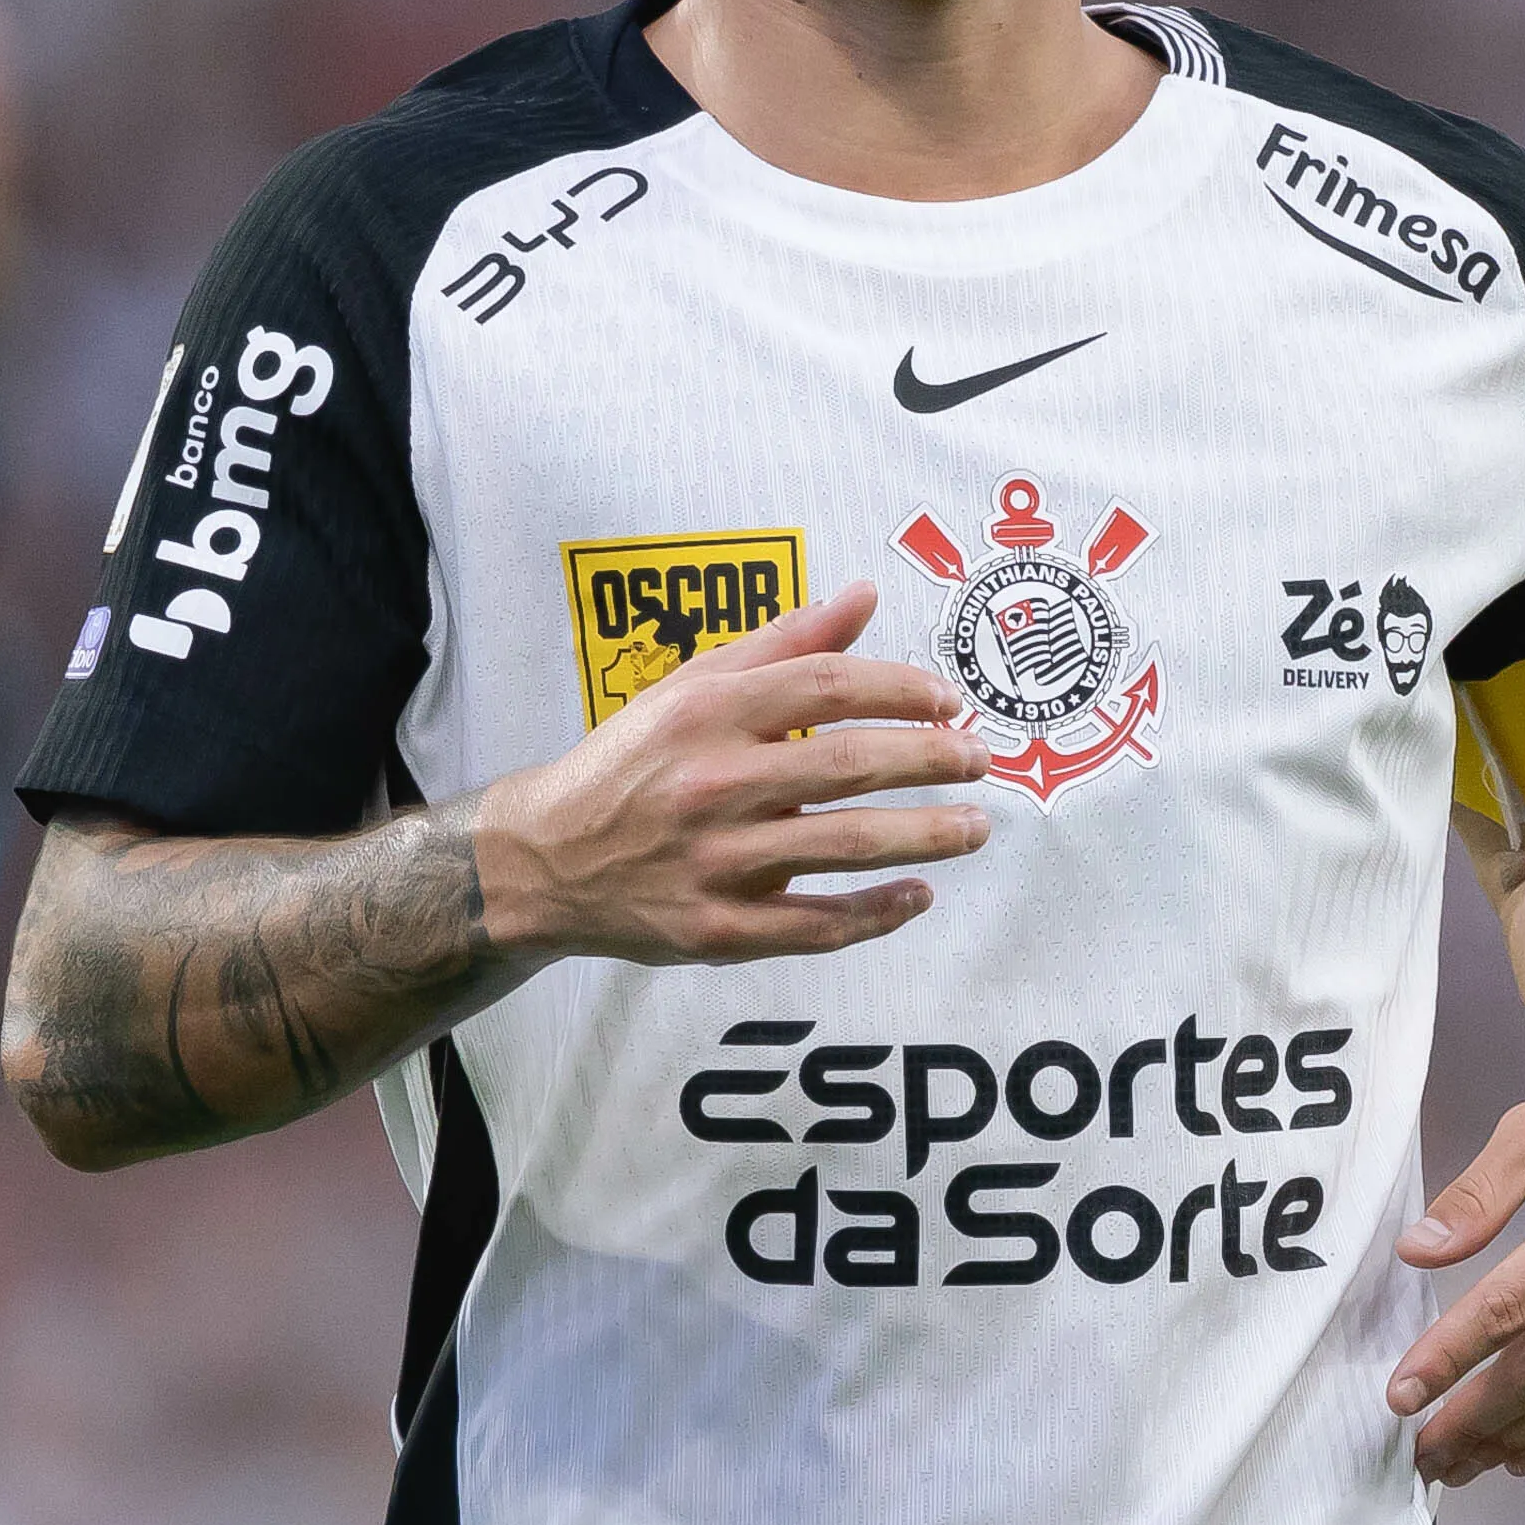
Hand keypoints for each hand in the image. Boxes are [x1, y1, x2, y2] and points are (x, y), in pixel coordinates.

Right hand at [472, 581, 987, 964]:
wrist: (544, 859)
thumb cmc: (632, 763)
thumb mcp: (692, 687)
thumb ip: (783, 642)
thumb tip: (863, 594)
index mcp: (708, 712)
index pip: (828, 687)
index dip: (902, 690)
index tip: (950, 701)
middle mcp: (713, 783)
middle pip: (849, 765)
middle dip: (931, 761)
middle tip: (980, 759)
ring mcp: (716, 863)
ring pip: (845, 847)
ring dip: (925, 837)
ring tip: (974, 829)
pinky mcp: (716, 930)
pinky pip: (815, 926)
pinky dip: (875, 913)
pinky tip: (918, 896)